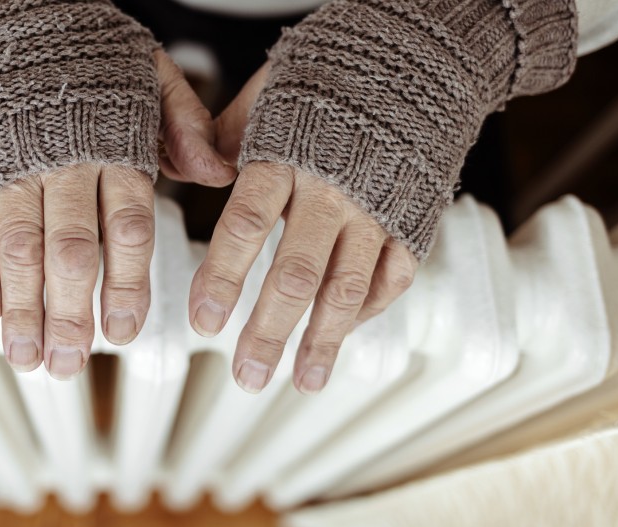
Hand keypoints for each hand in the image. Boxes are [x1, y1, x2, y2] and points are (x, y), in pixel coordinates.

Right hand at [0, 50, 234, 379]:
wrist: (15, 14)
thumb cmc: (92, 55)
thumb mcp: (154, 76)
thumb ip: (185, 126)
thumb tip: (220, 173)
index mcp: (116, 147)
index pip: (127, 227)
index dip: (125, 285)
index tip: (123, 332)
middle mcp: (65, 163)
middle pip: (69, 250)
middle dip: (69, 313)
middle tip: (69, 364)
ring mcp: (15, 168)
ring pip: (17, 248)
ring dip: (21, 308)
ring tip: (27, 356)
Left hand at [190, 65, 418, 393]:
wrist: (422, 54)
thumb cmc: (336, 71)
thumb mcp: (272, 90)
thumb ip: (229, 133)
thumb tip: (194, 170)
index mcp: (287, 155)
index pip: (246, 225)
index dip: (223, 278)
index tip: (203, 321)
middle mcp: (333, 189)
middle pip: (296, 274)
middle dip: (269, 331)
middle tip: (246, 375)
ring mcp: (379, 208)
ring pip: (348, 288)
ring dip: (322, 341)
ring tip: (301, 381)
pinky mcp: (414, 218)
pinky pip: (394, 276)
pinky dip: (369, 310)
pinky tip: (343, 337)